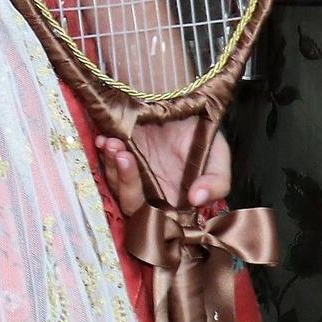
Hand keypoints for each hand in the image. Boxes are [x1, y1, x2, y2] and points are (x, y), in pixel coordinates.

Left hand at [97, 120, 231, 215]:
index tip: (151, 197)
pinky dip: (102, 151)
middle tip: (124, 156)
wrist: (186, 104)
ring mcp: (132, 171)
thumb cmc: (204, 136)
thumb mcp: (219, 157)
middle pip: (131, 202)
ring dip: (110, 165)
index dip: (150, 212)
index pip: (157, 217)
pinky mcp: (118, 153)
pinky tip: (104, 139)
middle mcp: (150, 190)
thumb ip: (217, 182)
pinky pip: (105, 159)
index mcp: (174, 200)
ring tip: (113, 143)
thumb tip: (197, 200)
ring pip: (114, 181)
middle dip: (125, 181)